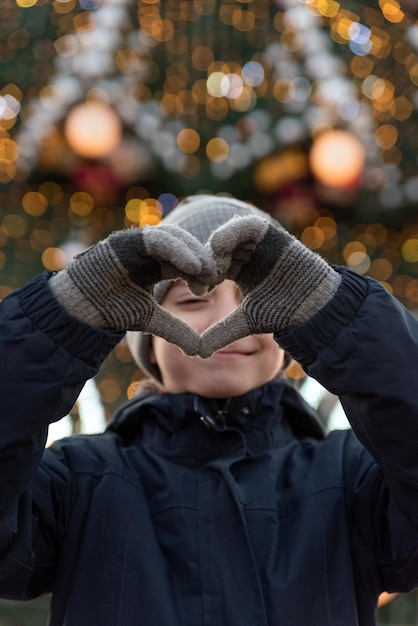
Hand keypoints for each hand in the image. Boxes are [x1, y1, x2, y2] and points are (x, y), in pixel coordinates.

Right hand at [49, 225, 217, 355]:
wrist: (81, 311)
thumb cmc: (113, 311)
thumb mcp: (151, 320)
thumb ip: (175, 330)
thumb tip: (201, 350)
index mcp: (157, 264)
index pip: (186, 260)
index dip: (201, 271)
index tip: (213, 286)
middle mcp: (149, 250)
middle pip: (184, 246)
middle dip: (201, 259)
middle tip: (215, 276)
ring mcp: (137, 243)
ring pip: (174, 238)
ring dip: (193, 253)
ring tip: (206, 270)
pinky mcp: (126, 241)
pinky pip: (158, 240)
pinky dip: (177, 250)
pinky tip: (192, 265)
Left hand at [200, 215, 340, 357]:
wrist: (313, 309)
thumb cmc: (283, 314)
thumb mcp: (245, 323)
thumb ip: (221, 334)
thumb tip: (197, 354)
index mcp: (236, 271)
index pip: (209, 264)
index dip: (198, 273)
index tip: (196, 289)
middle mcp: (245, 255)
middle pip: (216, 248)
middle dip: (206, 262)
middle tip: (204, 279)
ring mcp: (258, 244)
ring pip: (228, 234)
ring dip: (216, 247)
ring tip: (215, 268)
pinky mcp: (271, 235)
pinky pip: (248, 226)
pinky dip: (232, 231)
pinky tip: (221, 247)